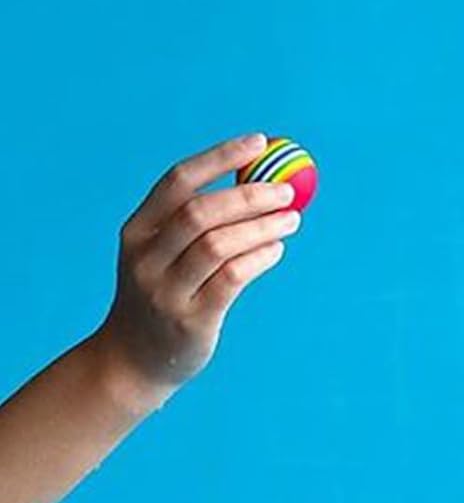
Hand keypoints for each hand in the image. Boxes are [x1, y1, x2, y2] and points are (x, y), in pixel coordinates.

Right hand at [95, 133, 299, 407]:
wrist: (132, 360)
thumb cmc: (161, 297)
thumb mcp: (162, 255)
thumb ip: (196, 224)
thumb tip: (259, 183)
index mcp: (137, 230)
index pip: (178, 181)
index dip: (221, 157)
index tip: (260, 143)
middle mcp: (145, 257)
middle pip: (200, 212)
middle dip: (249, 195)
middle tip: (287, 190)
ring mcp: (165, 290)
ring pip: (218, 245)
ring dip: (261, 227)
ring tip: (292, 219)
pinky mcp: (191, 319)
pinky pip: (231, 279)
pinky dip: (259, 258)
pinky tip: (277, 249)